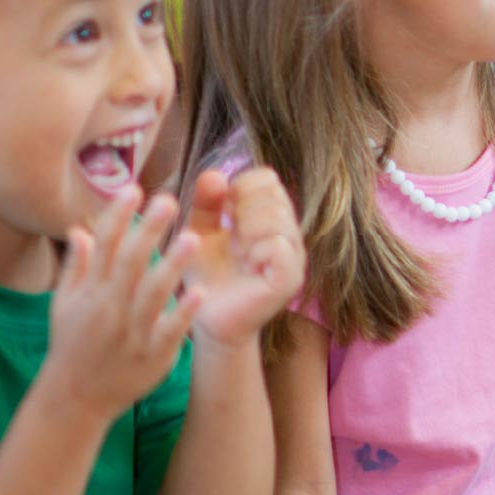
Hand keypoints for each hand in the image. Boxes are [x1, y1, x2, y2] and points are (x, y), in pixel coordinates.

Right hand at [42, 191, 199, 423]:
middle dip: (147, 230)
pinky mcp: (152, 356)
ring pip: (152, 294)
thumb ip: (76, 267)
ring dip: (172, 265)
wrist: (75, 398)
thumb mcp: (64, 305)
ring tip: (193, 237)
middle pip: (129, 263)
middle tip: (169, 200)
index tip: (133, 189)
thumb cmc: (71, 345)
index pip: (102, 246)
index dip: (117, 216)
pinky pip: (169, 331)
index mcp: (89, 292)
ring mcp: (131, 333)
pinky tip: (201, 292)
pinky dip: (184, 313)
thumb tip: (80, 229)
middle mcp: (109, 308)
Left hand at [176, 166, 306, 347]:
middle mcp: (289, 233)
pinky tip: (245, 263)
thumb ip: (206, 203)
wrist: (207, 320)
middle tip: (229, 236)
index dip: (239, 187)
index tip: (222, 213)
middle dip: (240, 209)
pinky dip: (255, 249)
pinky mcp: (290, 278)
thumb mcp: (199, 232)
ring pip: (275, 216)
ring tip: (236, 251)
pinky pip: (277, 244)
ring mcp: (294, 256)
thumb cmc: (207, 276)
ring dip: (245, 229)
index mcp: (271, 218)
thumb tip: (214, 174)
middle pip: (272, 192)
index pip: (267, 179)